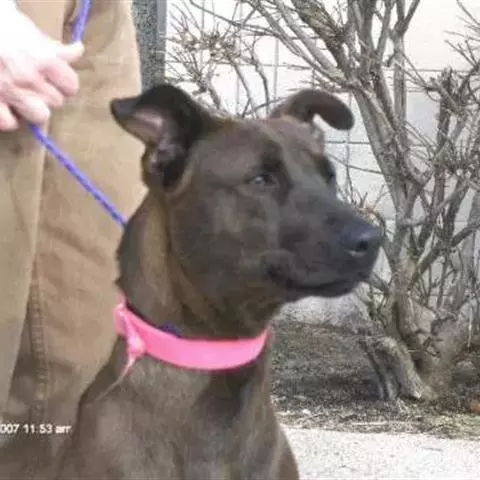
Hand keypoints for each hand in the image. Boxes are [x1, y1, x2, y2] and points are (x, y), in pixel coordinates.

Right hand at [0, 6, 83, 130]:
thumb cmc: (0, 24)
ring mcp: (9, 92)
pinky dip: (8, 118)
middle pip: (56, 102)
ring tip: (24, 99)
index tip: (57, 81)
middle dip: (49, 94)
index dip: (65, 84)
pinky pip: (9, 123)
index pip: (71, 86)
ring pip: (39, 116)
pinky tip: (6, 107)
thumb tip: (78, 50)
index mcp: (43, 60)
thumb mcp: (28, 30)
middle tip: (37, 87)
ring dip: (33, 109)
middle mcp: (29, 79)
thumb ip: (55, 47)